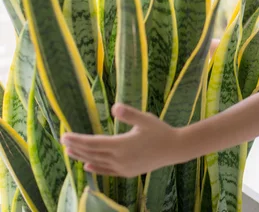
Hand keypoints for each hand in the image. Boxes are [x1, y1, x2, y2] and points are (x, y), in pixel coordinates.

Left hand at [61, 103, 179, 177]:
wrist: (175, 149)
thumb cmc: (160, 131)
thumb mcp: (146, 119)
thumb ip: (129, 114)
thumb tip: (115, 107)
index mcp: (122, 145)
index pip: (93, 143)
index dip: (78, 140)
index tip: (65, 136)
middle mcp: (120, 159)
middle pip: (92, 153)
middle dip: (76, 147)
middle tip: (63, 140)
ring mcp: (123, 167)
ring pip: (97, 163)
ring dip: (82, 157)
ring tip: (70, 152)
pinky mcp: (128, 172)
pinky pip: (107, 171)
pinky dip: (96, 169)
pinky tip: (88, 166)